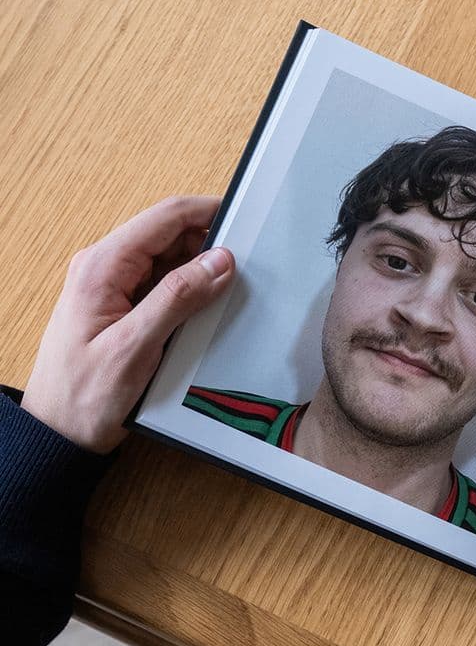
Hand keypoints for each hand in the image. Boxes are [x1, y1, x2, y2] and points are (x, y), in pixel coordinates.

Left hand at [22, 196, 234, 452]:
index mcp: (102, 266)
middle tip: (245, 272)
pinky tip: (204, 315)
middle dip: (210, 247)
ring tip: (224, 299)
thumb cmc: (86, 395)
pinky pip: (165, 286)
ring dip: (201, 274)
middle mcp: (105, 267)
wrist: (60, 432)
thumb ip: (178, 298)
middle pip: (171, 235)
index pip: (166, 217)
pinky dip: (190, 294)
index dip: (210, 213)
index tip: (247, 224)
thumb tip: (220, 261)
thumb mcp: (136, 346)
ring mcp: (114, 286)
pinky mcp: (123, 306)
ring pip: (171, 260)